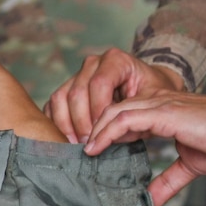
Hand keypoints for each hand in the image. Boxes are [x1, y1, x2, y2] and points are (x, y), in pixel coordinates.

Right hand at [45, 47, 185, 142]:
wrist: (148, 89)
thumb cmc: (152, 96)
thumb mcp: (151, 104)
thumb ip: (133, 116)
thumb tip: (110, 138)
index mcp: (116, 60)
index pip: (99, 84)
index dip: (98, 111)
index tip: (103, 134)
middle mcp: (93, 63)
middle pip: (77, 92)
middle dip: (82, 123)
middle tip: (89, 145)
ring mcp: (78, 73)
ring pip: (60, 98)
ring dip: (66, 125)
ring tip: (77, 145)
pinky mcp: (68, 87)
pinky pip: (53, 104)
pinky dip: (56, 122)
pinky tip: (66, 139)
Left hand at [82, 92, 205, 205]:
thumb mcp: (191, 166)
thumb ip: (167, 181)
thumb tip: (150, 203)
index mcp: (162, 111)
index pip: (122, 116)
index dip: (103, 134)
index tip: (90, 157)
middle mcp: (156, 102)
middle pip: (110, 110)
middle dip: (90, 131)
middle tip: (76, 157)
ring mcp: (160, 105)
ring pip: (113, 112)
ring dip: (93, 131)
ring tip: (82, 154)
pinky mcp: (166, 112)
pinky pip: (126, 119)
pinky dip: (107, 132)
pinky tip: (96, 148)